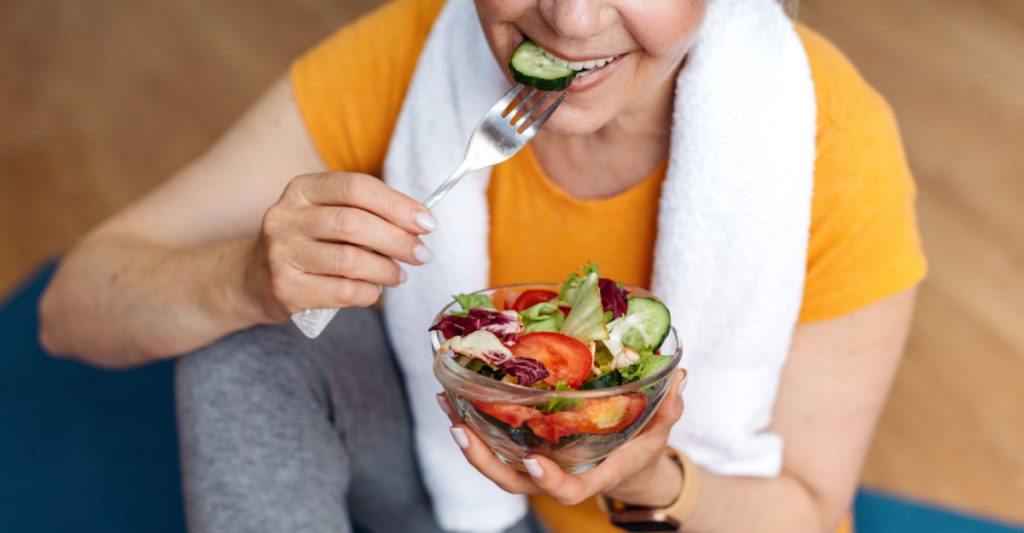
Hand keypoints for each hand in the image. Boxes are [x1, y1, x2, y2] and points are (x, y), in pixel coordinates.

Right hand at [247, 172, 436, 320]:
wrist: (251, 279)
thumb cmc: (306, 243)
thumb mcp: (325, 215)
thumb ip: (366, 213)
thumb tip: (419, 224)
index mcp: (301, 189)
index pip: (356, 187)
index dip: (397, 204)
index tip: (426, 223)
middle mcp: (285, 217)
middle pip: (354, 223)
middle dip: (398, 240)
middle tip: (422, 254)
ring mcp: (281, 254)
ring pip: (350, 260)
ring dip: (387, 270)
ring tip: (400, 275)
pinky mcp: (285, 289)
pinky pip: (343, 292)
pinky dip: (370, 293)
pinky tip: (375, 290)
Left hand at [438, 370, 686, 506]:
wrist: (626, 464)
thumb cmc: (642, 446)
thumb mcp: (660, 430)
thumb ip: (668, 408)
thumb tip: (679, 377)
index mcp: (594, 473)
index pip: (571, 490)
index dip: (550, 481)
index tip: (533, 462)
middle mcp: (561, 473)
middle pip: (516, 482)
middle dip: (485, 461)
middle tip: (462, 428)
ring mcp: (539, 463)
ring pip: (498, 465)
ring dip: (468, 438)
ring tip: (446, 405)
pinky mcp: (526, 448)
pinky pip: (494, 444)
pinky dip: (472, 423)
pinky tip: (453, 397)